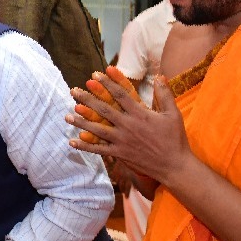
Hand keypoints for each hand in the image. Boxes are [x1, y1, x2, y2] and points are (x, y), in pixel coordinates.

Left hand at [67, 73, 195, 187]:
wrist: (174, 166)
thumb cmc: (175, 139)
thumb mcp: (173, 114)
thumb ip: (165, 94)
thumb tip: (160, 75)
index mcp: (140, 114)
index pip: (120, 94)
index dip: (106, 83)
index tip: (95, 74)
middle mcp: (128, 126)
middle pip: (103, 110)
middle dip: (87, 99)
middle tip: (73, 91)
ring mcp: (122, 141)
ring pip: (97, 129)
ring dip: (81, 122)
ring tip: (66, 116)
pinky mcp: (120, 154)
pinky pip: (99, 149)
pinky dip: (85, 146)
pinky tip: (72, 142)